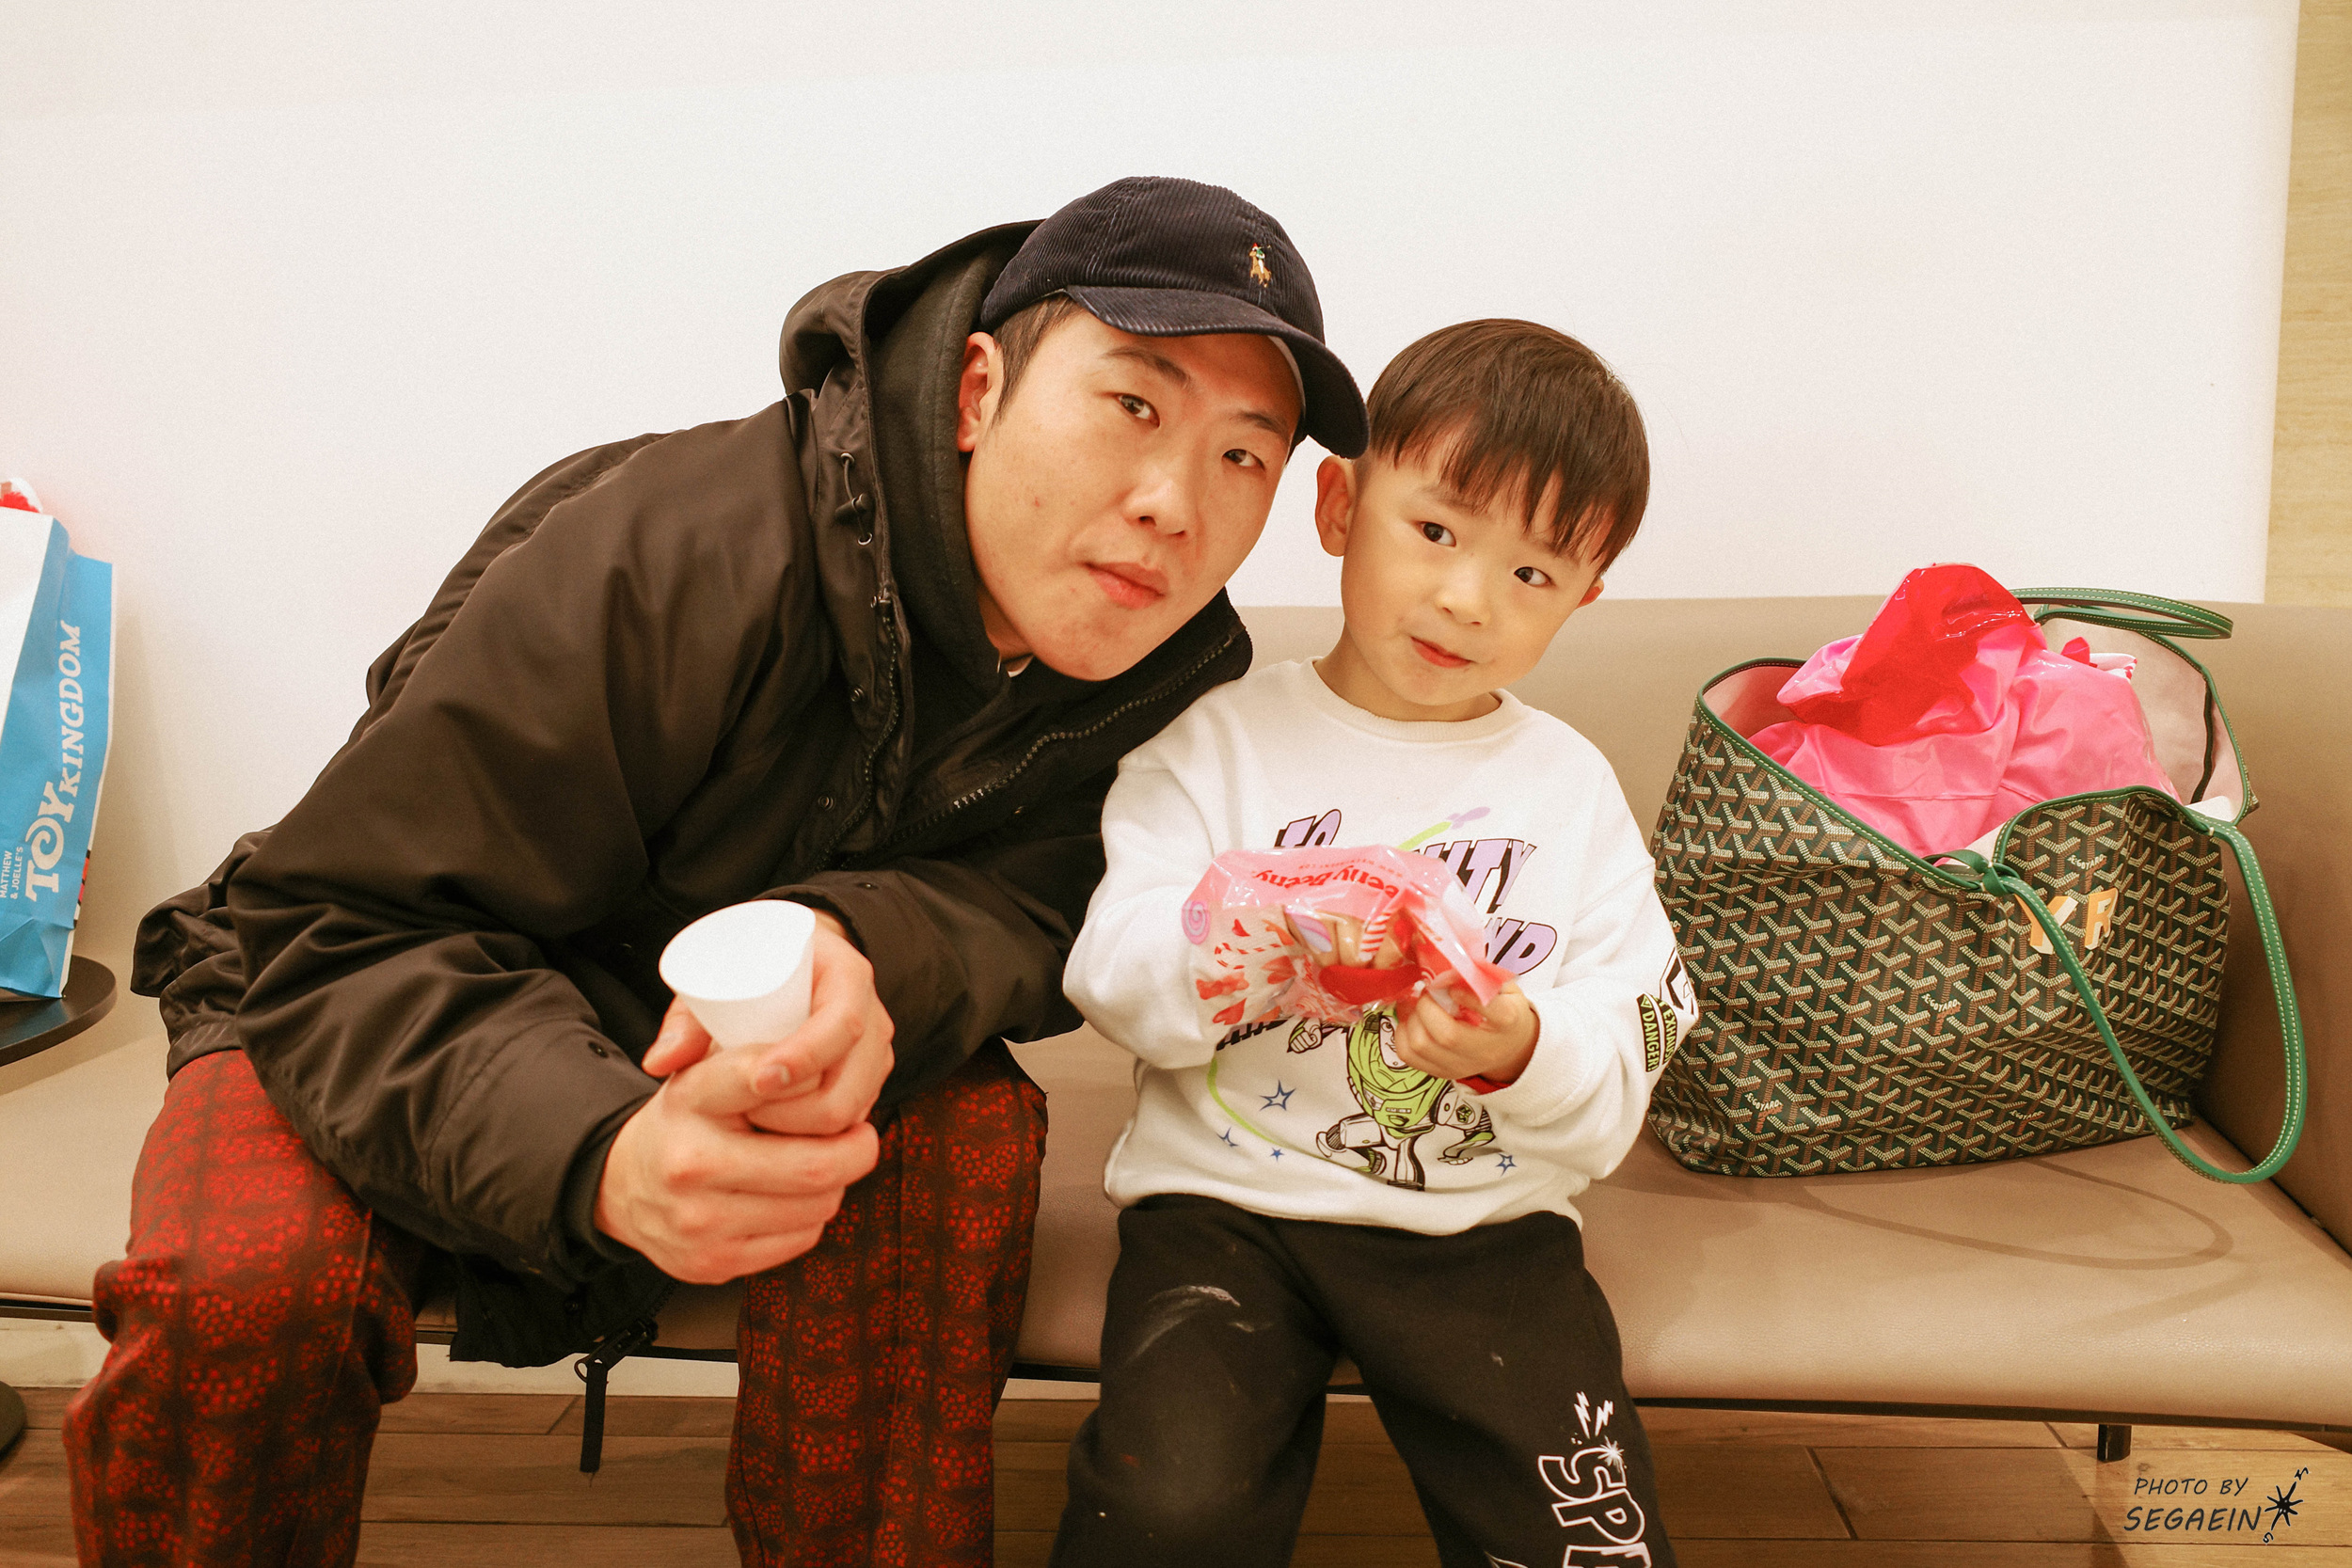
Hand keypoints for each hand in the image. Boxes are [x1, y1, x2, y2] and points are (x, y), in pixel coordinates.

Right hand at [594, 911, 895, 1281]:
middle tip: (863, 1135)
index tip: (835, 1079)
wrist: (621, 1185)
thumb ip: (750, 1054)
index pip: (763, 1076)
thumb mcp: (702, 1071)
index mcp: (690, 1099)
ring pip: (817, 1205)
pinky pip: (799, 1239)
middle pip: (817, 1164)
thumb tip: (798, 1062)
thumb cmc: (685, 1120)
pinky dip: (811, 1216)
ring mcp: (700, 1220)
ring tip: (830, 1161)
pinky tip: (800, 1196)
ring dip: (836, 1183)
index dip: (812, 1074)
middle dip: (857, 1149)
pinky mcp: (713, 1263)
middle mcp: (691, 1161)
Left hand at [640, 912, 894, 1136]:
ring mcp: (873, 1056)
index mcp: (845, 977)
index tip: (758, 1080)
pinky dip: (818, 1140)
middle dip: (800, 1112)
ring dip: (807, 1132)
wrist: (795, 968)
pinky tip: (780, 1143)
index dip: (805, 1056)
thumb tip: (659, 1063)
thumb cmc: (755, 971)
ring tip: (755, 1127)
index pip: (842, 1022)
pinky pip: (851, 1125)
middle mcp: (871, 1017)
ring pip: (854, 1113)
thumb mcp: (722, 980)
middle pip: (852, 1084)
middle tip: (746, 1114)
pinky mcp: (866, 1085)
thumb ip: (687, 1021)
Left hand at [1392, 978, 1538, 1086]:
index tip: (1451, 983)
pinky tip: (1413, 1020)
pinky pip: (1408, 1055)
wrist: (1509, 1046)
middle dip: (1427, 1006)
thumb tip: (1443, 969)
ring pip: (1421, 1045)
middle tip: (1427, 992)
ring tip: (1418, 1005)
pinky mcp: (1444, 1072)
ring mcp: (1463, 1065)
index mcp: (1508, 1020)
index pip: (1493, 1011)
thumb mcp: (1503, 986)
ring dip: (1412, 1019)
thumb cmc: (1503, 1007)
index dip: (1467, 994)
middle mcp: (1486, 1049)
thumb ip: (1480, 975)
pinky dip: (1403, 1033)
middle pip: (1447, 1035)